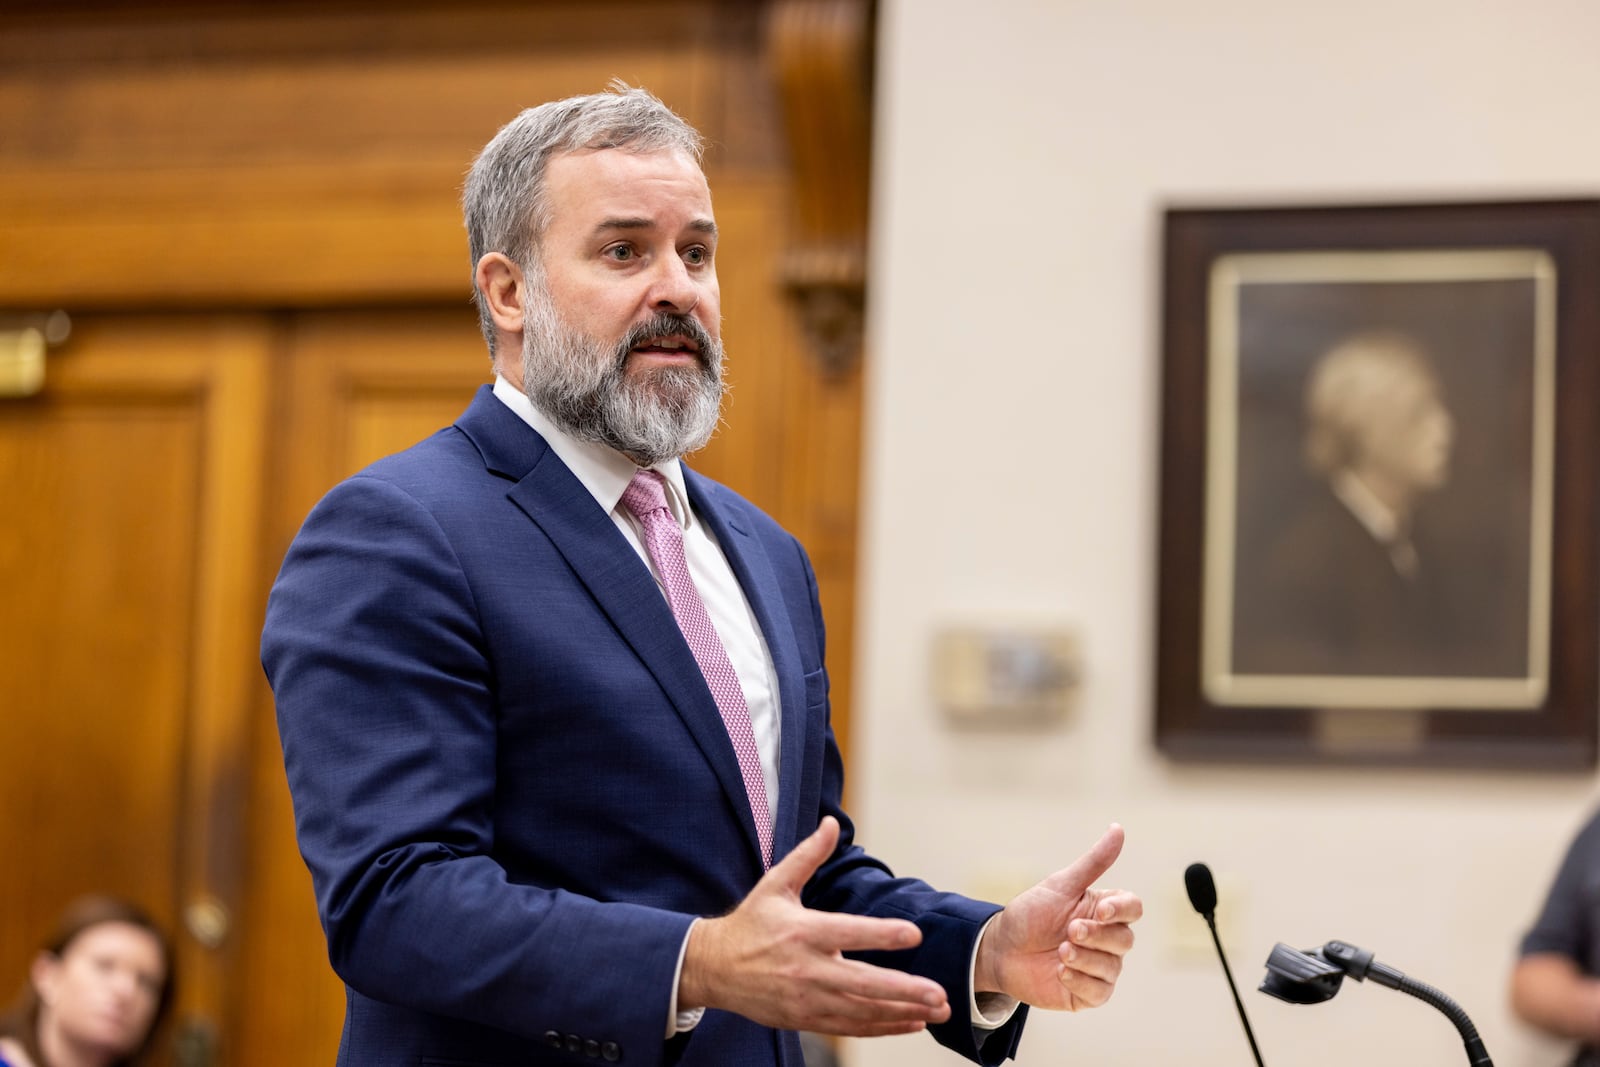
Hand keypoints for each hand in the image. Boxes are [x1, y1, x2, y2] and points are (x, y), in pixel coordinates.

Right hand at [679, 816, 952, 1036]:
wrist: (714, 968)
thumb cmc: (750, 922)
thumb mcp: (776, 883)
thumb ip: (809, 855)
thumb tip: (831, 823)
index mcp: (802, 930)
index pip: (848, 932)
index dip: (882, 934)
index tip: (914, 935)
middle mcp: (806, 968)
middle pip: (862, 983)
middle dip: (904, 989)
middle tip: (939, 993)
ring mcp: (806, 998)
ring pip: (861, 1010)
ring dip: (901, 1012)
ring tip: (936, 1010)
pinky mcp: (805, 1019)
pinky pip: (850, 1027)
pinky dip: (882, 1027)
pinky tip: (910, 1022)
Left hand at [973, 823, 1141, 1011]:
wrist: (1001, 949)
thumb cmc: (1031, 914)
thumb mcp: (1060, 885)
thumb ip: (1093, 862)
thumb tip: (1118, 828)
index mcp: (1104, 910)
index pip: (1133, 908)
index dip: (1122, 909)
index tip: (1100, 910)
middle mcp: (1106, 940)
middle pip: (1125, 939)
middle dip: (1097, 935)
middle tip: (1070, 930)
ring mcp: (1098, 967)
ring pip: (1112, 967)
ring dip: (1085, 959)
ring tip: (1060, 951)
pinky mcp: (1087, 993)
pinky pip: (1099, 992)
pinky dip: (1080, 981)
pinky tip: (1060, 971)